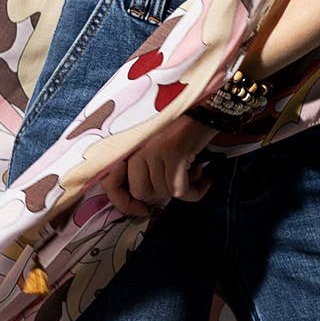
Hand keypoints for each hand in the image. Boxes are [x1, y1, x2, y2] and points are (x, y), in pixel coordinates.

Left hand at [100, 113, 214, 214]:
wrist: (209, 109)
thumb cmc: (184, 132)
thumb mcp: (155, 148)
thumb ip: (143, 169)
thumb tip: (142, 202)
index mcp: (128, 146)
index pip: (110, 184)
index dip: (125, 203)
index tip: (143, 212)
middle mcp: (137, 147)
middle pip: (142, 192)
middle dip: (163, 193)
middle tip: (179, 179)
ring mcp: (154, 149)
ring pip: (164, 192)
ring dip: (184, 188)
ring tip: (193, 168)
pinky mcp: (173, 152)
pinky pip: (180, 191)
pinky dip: (195, 190)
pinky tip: (204, 176)